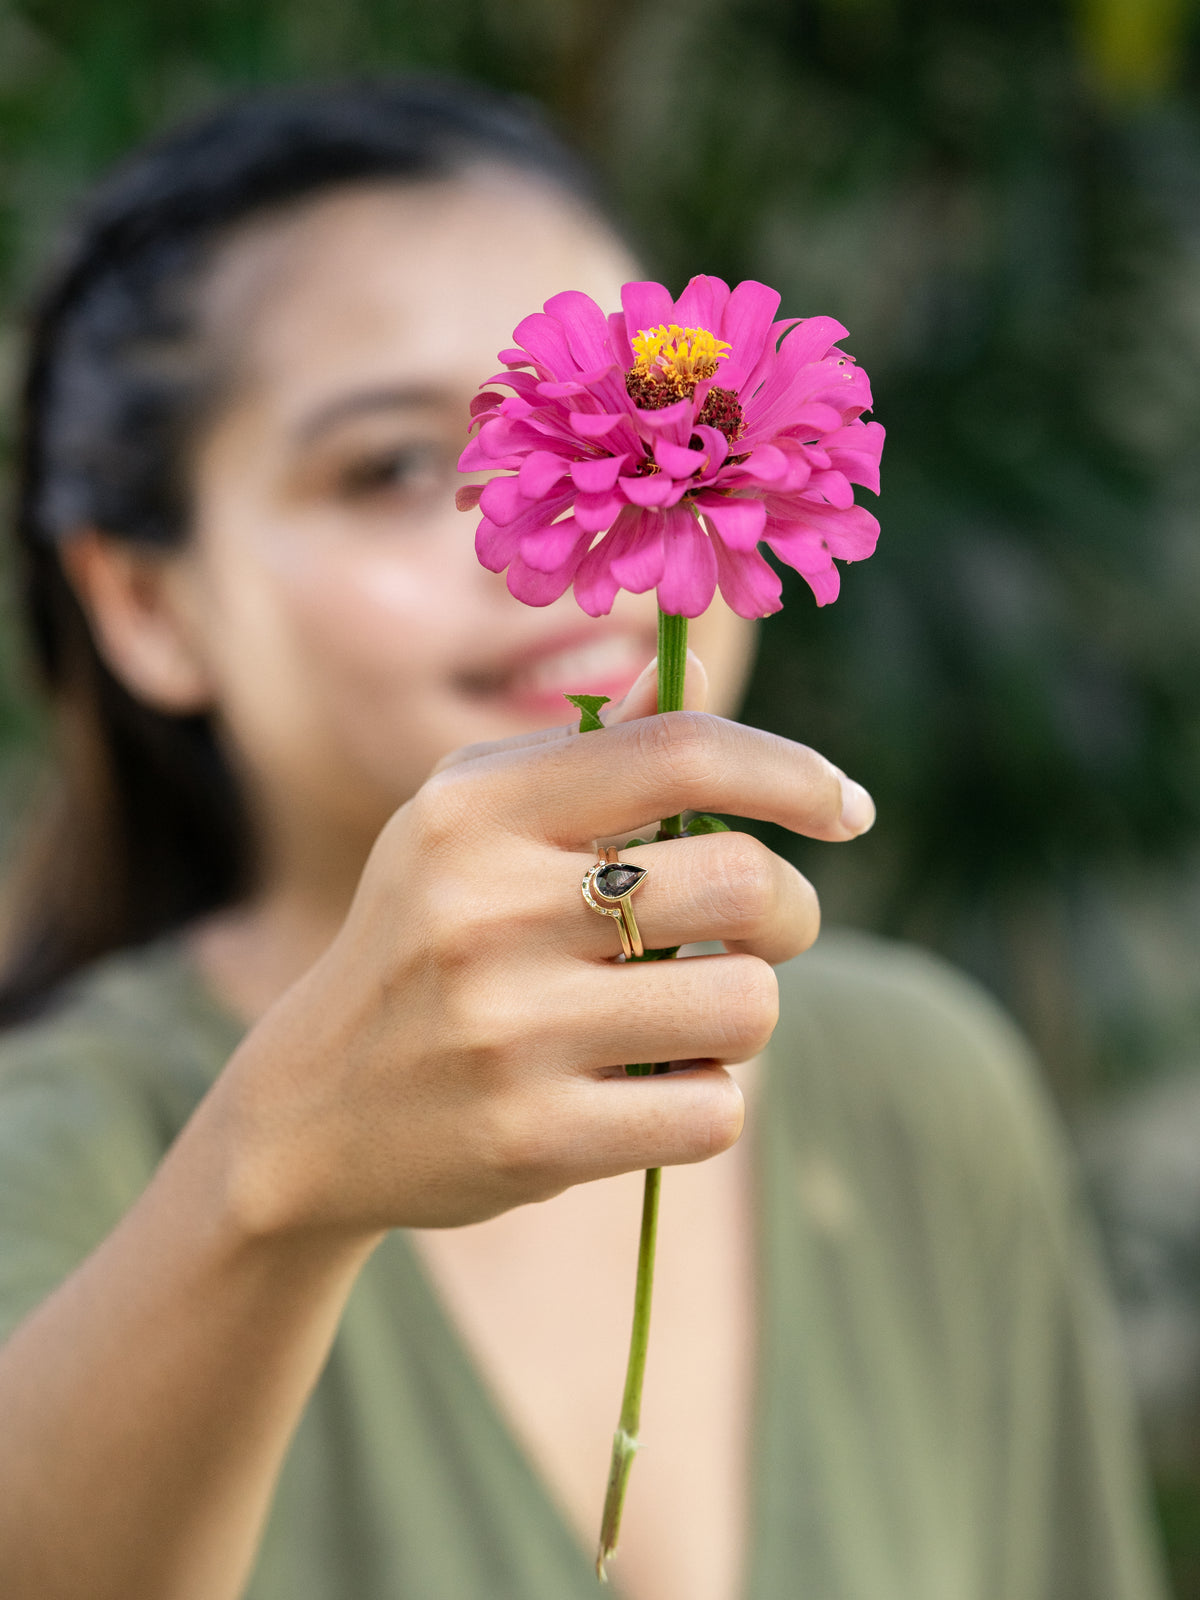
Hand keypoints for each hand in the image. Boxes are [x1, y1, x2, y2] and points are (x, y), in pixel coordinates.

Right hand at [214, 654, 873, 1237]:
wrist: (309, 1112)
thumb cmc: (422, 943)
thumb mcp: (468, 825)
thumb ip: (587, 749)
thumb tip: (692, 659)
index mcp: (475, 809)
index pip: (679, 751)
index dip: (790, 771)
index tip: (847, 808)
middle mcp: (486, 906)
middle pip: (742, 884)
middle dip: (788, 913)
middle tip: (761, 933)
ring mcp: (508, 1028)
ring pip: (746, 1004)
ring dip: (743, 1015)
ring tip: (683, 1020)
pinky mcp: (534, 1136)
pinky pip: (714, 1110)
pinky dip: (708, 1100)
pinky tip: (646, 1092)